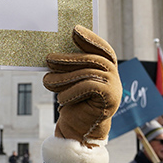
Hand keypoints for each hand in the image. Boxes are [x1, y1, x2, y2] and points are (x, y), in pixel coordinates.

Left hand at [43, 25, 120, 147]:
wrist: (78, 132)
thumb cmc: (73, 103)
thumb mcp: (70, 81)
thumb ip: (71, 66)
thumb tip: (56, 50)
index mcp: (106, 68)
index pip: (101, 48)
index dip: (89, 38)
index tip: (74, 30)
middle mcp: (114, 75)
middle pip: (92, 59)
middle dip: (69, 58)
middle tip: (48, 58)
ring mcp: (115, 86)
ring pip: (88, 72)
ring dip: (65, 76)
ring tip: (47, 81)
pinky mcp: (111, 99)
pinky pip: (90, 86)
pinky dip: (72, 91)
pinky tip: (61, 98)